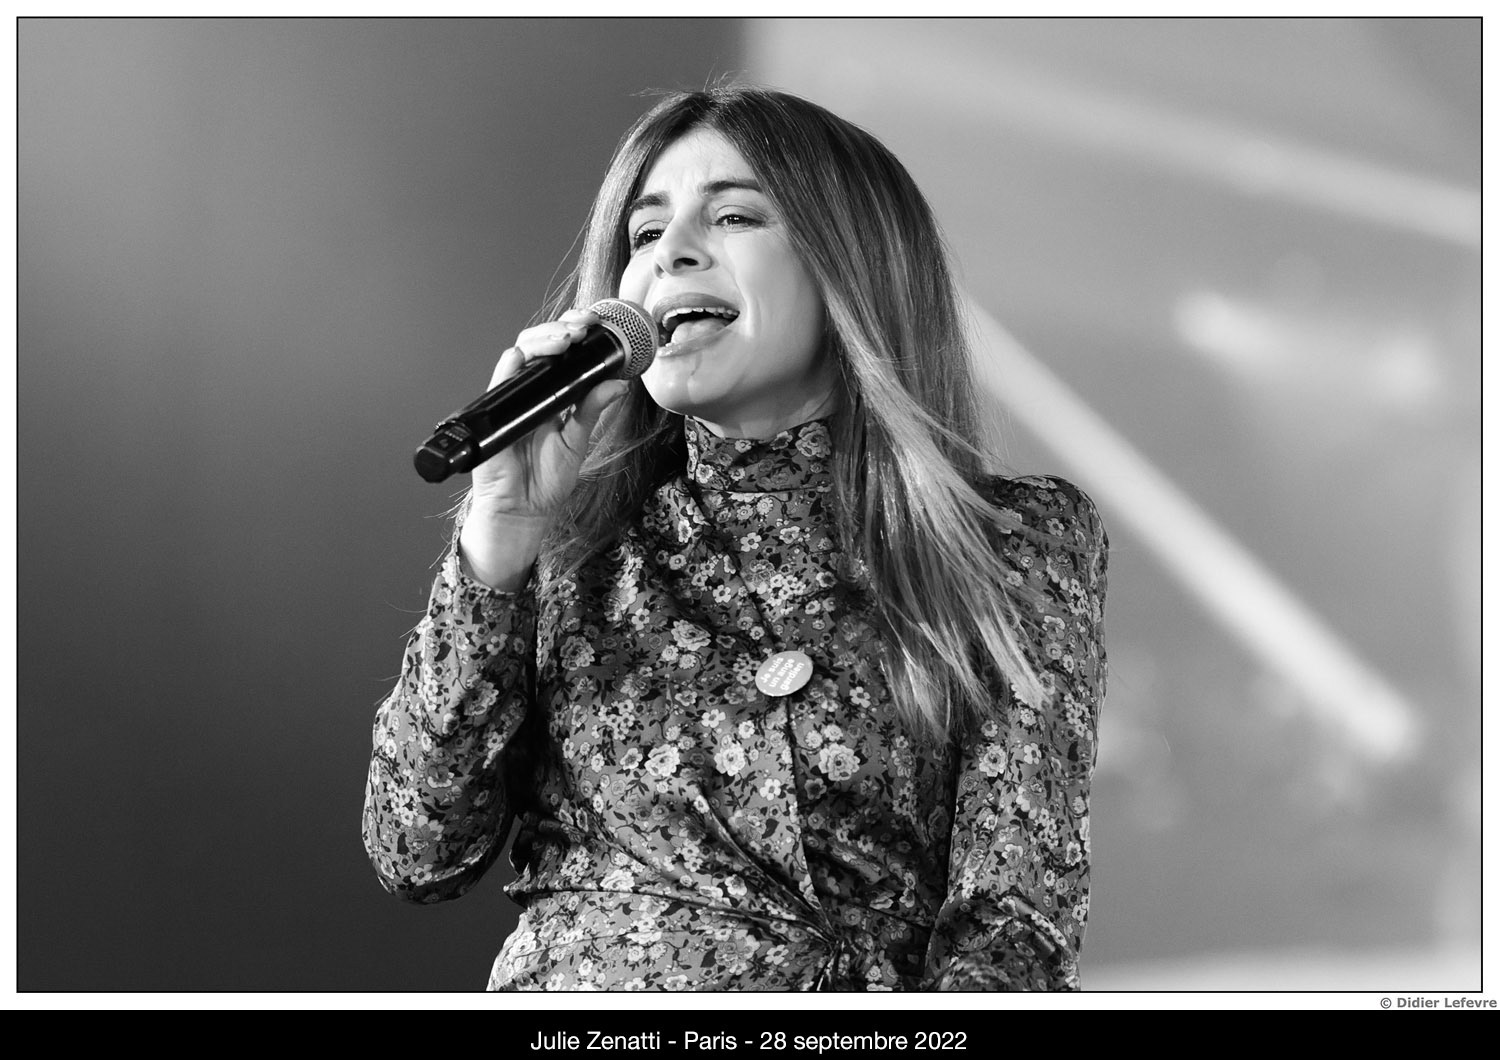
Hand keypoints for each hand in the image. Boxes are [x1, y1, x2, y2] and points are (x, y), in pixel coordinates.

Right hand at [459, 308, 629, 587]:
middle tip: (583, 326)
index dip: (576, 334)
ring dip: (542, 340)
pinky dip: (510, 366)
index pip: (562, 353)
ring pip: (521, 354)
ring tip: (566, 338)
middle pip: (542, 346)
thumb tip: (619, 383)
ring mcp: (512, 399)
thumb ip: (592, 410)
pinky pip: (499, 382)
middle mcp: (532, 391)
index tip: (597, 325)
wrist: (523, 510)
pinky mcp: (494, 413)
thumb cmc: (546, 480)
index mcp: (554, 395)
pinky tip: (523, 356)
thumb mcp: (577, 441)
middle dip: (562, 329)